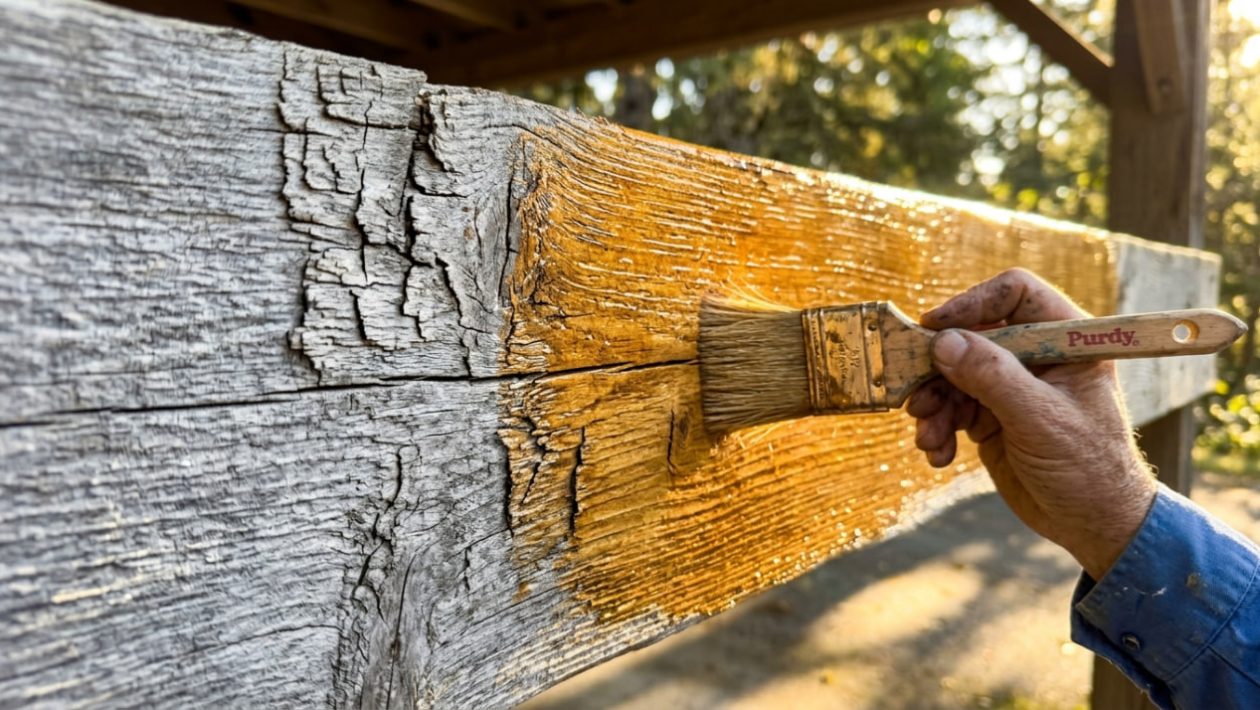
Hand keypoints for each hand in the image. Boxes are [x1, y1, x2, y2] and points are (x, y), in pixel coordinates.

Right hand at [907, 268, 1157, 579]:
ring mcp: (1012, 387)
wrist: (1094, 526)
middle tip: (916, 396)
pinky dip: (938, 429)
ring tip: (928, 436)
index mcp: (1066, 341)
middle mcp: (1036, 357)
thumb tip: (945, 341)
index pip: (1016, 294)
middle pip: (971, 336)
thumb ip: (993, 377)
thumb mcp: (1040, 420)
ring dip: (933, 405)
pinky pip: (951, 409)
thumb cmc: (1089, 469)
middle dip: (940, 369)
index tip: (935, 326)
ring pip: (953, 374)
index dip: (973, 302)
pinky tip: (939, 454)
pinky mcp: (992, 416)